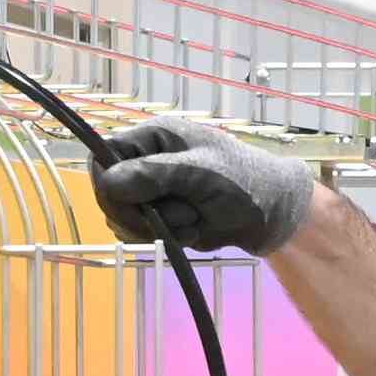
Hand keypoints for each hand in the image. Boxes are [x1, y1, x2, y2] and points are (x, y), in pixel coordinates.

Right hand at [90, 119, 315, 256]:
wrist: (272, 213)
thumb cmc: (242, 181)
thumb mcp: (199, 173)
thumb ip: (153, 175)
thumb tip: (107, 182)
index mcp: (154, 138)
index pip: (104, 156)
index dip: (107, 181)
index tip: (126, 200)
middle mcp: (147, 163)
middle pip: (110, 194)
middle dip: (140, 212)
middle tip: (178, 214)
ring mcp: (153, 193)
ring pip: (124, 219)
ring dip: (159, 227)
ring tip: (194, 217)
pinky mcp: (161, 219)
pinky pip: (143, 235)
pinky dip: (169, 237)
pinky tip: (195, 228)